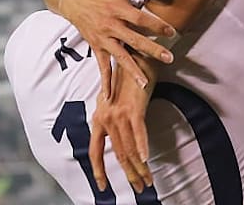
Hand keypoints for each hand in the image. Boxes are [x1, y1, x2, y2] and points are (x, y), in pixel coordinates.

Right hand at [58, 0, 175, 97]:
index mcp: (118, 8)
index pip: (141, 18)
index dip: (157, 25)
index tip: (172, 32)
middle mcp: (111, 25)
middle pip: (134, 40)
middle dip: (152, 50)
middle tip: (169, 58)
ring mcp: (103, 38)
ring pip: (120, 57)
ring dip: (132, 70)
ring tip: (144, 83)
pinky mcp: (96, 47)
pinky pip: (101, 66)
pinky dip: (105, 82)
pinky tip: (109, 97)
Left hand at [89, 56, 157, 193]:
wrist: (136, 55)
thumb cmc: (128, 75)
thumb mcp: (114, 97)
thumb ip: (112, 115)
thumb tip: (115, 132)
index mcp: (99, 116)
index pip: (95, 150)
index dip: (99, 171)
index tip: (103, 187)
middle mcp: (106, 117)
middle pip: (117, 154)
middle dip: (129, 174)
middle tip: (140, 188)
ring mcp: (119, 113)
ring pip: (128, 148)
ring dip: (139, 167)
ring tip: (147, 180)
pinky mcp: (134, 108)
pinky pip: (139, 133)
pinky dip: (142, 148)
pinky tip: (146, 160)